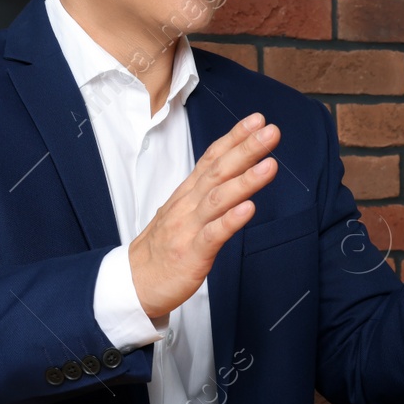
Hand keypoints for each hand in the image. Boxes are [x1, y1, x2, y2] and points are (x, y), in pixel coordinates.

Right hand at [128, 111, 278, 320]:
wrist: (133, 283)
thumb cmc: (162, 249)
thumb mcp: (182, 213)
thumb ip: (205, 193)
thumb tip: (231, 174)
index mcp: (187, 194)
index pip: (212, 158)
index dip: (234, 137)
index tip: (257, 120)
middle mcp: (187, 206)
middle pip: (218, 172)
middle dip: (245, 149)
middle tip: (271, 131)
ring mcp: (188, 229)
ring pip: (218, 199)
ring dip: (245, 181)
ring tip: (269, 164)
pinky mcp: (190, 254)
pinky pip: (213, 235)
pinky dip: (231, 220)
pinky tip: (249, 208)